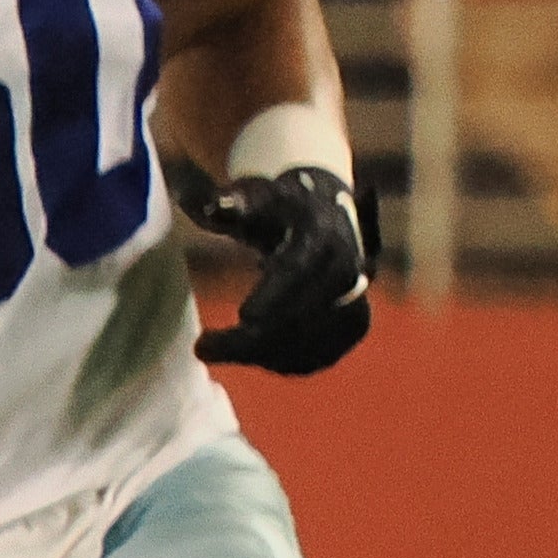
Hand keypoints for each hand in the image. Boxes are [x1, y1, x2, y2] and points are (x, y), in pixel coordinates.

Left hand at [174, 160, 375, 373]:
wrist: (325, 216)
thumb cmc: (278, 208)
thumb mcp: (255, 197)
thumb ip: (230, 204)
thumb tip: (208, 205)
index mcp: (323, 234)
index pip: (299, 270)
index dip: (274, 296)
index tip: (242, 316)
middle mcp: (347, 270)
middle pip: (302, 315)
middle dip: (251, 338)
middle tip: (202, 347)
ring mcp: (354, 302)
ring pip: (307, 344)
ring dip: (258, 354)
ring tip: (214, 346)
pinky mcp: (353, 327)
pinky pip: (314, 356)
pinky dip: (276, 360)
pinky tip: (245, 351)